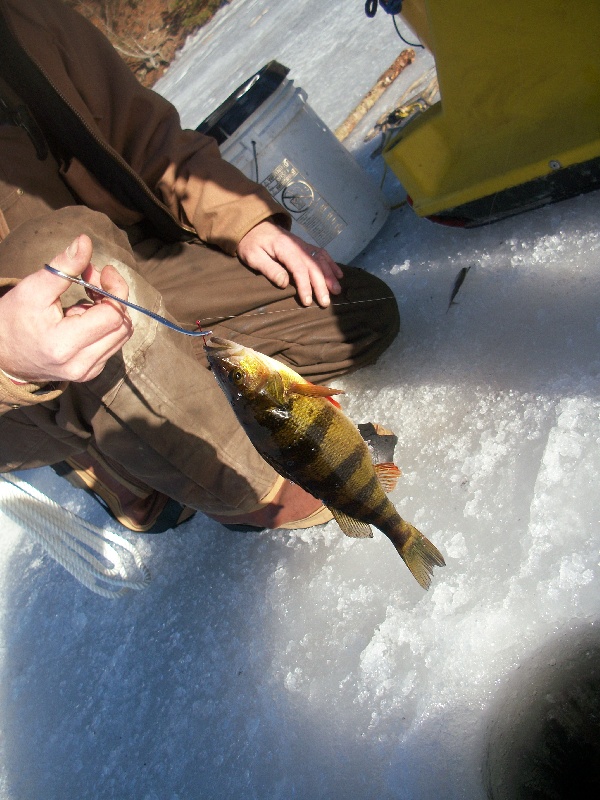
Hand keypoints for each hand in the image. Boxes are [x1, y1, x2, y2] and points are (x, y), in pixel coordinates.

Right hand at [0, 234, 132, 382]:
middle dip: (113, 296)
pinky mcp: (90, 372)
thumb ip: (64, 266)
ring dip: (111, 310)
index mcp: (65, 344)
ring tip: (86, 297)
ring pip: (121, 335)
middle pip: (122, 325)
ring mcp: (88, 372)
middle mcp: (81, 365)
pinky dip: (105, 324)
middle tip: (91, 280)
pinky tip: (83, 316)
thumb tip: (85, 241)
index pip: (113, 315)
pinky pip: (112, 343)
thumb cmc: (14, 319)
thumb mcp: (34, 288)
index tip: (104, 271)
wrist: (1, 354)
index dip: (115, 289)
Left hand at [236, 219, 343, 306]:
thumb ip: (269, 269)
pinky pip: (322, 254)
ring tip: (337, 291)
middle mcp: (298, 245)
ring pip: (321, 261)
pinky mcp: (305, 246)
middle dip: (321, 285)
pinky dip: (331, 264)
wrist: (253, 225)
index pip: (298, 269)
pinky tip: (339, 275)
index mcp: (285, 248)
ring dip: (330, 276)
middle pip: (313, 266)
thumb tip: (285, 283)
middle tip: (325, 303)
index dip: (304, 286)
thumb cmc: (251, 244)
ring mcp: (303, 245)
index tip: (307, 301)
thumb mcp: (253, 257)